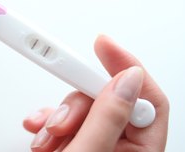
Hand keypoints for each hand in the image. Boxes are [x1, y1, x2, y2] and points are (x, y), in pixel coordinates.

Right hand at [23, 35, 168, 151]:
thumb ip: (108, 118)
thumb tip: (127, 78)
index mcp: (140, 151)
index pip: (147, 98)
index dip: (125, 66)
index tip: (102, 43)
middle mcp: (121, 146)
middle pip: (106, 99)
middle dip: (76, 104)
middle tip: (57, 120)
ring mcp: (98, 144)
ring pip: (83, 107)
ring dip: (57, 116)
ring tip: (44, 136)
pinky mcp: (77, 143)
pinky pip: (66, 120)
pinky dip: (48, 122)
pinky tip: (38, 129)